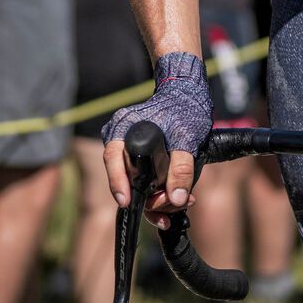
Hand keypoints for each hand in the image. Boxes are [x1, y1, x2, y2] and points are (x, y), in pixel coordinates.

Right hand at [101, 52, 211, 217]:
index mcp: (123, 127)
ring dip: (156, 198)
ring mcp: (127, 148)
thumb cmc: (186, 110)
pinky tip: (175, 197)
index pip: (113, 159)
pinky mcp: (139, 157)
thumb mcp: (187, 140)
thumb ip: (182, 170)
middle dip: (148, 198)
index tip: (126, 202)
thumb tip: (177, 199)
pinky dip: (158, 190)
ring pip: (135, 182)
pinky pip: (142, 178)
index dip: (118, 183)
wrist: (189, 95)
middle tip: (170, 207)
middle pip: (124, 176)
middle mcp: (119, 137)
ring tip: (181, 202)